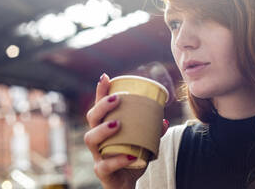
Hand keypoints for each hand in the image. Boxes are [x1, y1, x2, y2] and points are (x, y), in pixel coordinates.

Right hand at [84, 73, 169, 188]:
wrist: (125, 184)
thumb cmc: (130, 158)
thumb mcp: (143, 142)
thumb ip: (152, 132)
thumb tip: (163, 120)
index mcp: (105, 128)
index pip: (99, 106)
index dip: (100, 92)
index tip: (106, 77)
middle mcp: (97, 139)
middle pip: (91, 118)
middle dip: (102, 106)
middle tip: (117, 99)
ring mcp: (97, 155)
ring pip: (91, 139)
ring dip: (103, 129)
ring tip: (117, 123)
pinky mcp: (102, 171)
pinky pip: (105, 165)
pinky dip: (118, 159)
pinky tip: (130, 154)